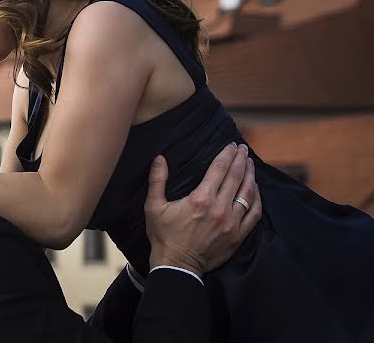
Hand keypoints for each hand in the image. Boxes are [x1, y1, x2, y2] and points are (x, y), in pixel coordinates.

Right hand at [145, 143, 260, 275]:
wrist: (177, 265)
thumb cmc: (164, 236)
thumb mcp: (153, 206)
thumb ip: (157, 180)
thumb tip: (160, 158)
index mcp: (200, 198)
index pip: (219, 169)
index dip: (227, 154)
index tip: (231, 145)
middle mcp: (220, 208)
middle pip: (236, 177)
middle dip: (240, 159)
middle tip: (243, 149)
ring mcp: (232, 222)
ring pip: (247, 193)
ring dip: (250, 175)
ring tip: (250, 163)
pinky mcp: (238, 235)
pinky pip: (254, 213)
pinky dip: (257, 199)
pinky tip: (255, 189)